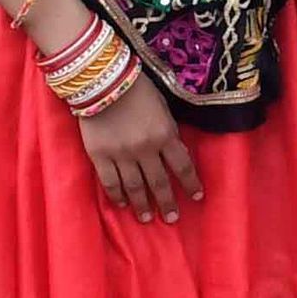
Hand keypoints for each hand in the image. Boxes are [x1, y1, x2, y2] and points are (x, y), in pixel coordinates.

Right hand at [74, 74, 202, 219]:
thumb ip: (168, 132)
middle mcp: (145, 149)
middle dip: (167, 202)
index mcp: (165, 135)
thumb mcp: (163, 108)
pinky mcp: (99, 155)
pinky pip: (110, 182)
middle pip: (159, 182)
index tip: (197, 196)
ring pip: (134, 187)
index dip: (191, 183)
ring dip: (142, 205)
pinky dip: (117, 196)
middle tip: (172, 219)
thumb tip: (175, 154)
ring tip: (147, 218)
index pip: (182, 166)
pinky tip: (122, 205)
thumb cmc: (137, 89)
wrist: (102, 79)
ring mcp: (121, 154)